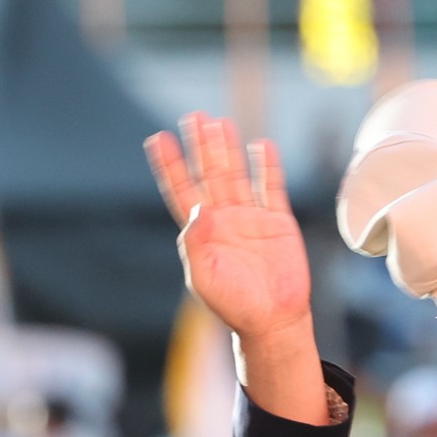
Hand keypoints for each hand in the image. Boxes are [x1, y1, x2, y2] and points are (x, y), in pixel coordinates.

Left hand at [147, 114, 326, 423]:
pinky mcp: (278, 222)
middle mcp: (223, 219)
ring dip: (228, 149)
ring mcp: (251, 217)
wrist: (273, 320)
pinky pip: (271, 187)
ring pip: (236, 174)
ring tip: (220, 122)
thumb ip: (196, 243)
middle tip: (194, 117)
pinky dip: (267, 167)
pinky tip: (261, 146)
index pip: (181, 189)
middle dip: (201, 146)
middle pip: (209, 173)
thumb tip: (199, 209)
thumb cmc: (234, 305)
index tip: (159, 139)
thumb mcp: (203, 277)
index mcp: (201, 232)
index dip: (170, 165)